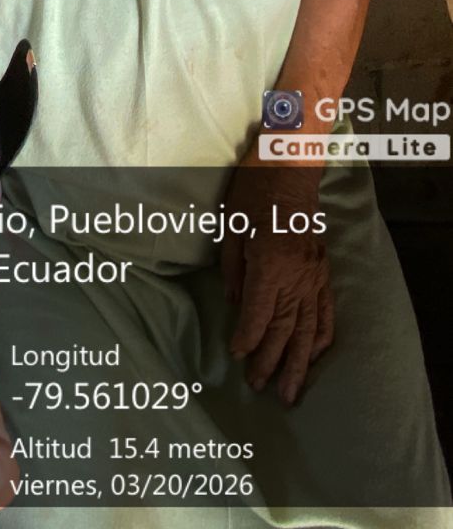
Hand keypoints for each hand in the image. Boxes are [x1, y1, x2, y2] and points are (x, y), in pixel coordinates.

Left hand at [220, 157, 333, 405]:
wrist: (293, 166)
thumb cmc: (254, 189)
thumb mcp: (232, 224)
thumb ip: (233, 268)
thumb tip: (234, 303)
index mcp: (270, 264)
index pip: (257, 314)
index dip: (247, 339)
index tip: (237, 357)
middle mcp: (297, 276)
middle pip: (283, 329)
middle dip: (269, 361)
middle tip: (258, 387)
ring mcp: (315, 275)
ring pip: (308, 329)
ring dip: (297, 362)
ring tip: (289, 392)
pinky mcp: (324, 270)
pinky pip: (326, 311)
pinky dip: (321, 338)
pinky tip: (314, 357)